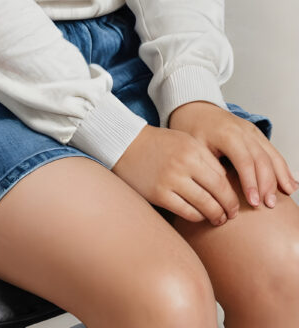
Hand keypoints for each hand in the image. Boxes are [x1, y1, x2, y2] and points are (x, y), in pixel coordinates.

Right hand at [112, 123, 239, 224]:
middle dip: (229, 207)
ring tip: (219, 219)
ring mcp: (171, 179)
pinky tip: (199, 216)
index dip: (232, 192)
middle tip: (232, 215)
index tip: (234, 201)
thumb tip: (226, 185)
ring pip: (206, 205)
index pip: (223, 176)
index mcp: (193, 148)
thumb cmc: (159, 144)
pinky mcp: (159, 194)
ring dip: (216, 215)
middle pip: (219, 191)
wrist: (126, 143)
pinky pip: (187, 212)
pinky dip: (197, 217)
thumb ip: (205, 159)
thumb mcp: (185, 142)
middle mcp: (185, 163)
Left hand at [168, 101, 297, 210]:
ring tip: (286, 194)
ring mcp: (251, 130)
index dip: (251, 183)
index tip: (253, 202)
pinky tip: (289, 182)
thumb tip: (221, 193)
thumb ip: (209, 167)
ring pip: (271, 154)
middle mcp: (242, 130)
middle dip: (268, 183)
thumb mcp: (194, 147)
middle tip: (269, 204)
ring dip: (279, 176)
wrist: (194, 107)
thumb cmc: (192, 127)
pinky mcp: (255, 133)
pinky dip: (282, 166)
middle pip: (261, 159)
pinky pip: (272, 150)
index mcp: (226, 134)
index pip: (244, 161)